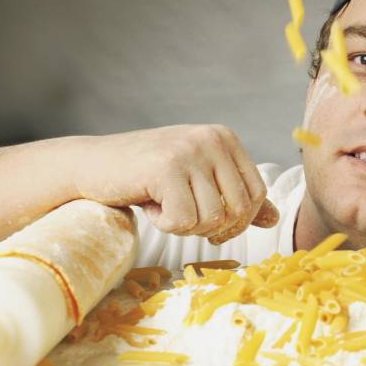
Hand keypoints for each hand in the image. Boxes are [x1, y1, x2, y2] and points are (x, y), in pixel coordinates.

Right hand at [72, 125, 278, 243]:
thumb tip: (274, 219)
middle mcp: (212, 139)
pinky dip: (166, 225)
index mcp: (225, 138)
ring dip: (186, 226)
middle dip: (214, 228)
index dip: (238, 220)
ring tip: (165, 206)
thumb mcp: (198, 180)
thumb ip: (234, 196)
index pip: (257, 193)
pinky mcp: (166, 169)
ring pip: (212, 218)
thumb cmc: (147, 174)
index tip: (211, 225)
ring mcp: (189, 151)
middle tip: (184, 219)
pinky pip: (183, 222)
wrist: (92, 164)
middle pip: (239, 209)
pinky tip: (150, 204)